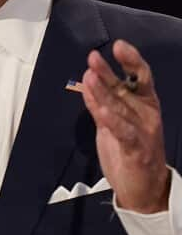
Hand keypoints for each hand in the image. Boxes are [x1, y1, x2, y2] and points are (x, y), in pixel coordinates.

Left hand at [80, 40, 170, 213]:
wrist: (144, 188)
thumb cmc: (129, 150)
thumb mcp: (113, 122)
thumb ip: (102, 102)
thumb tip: (88, 78)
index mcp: (144, 105)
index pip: (139, 77)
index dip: (131, 60)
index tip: (118, 45)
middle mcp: (146, 114)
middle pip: (129, 88)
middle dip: (111, 71)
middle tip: (93, 57)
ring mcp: (142, 132)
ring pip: (121, 107)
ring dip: (104, 92)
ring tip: (89, 75)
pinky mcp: (135, 150)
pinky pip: (123, 132)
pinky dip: (111, 120)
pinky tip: (101, 109)